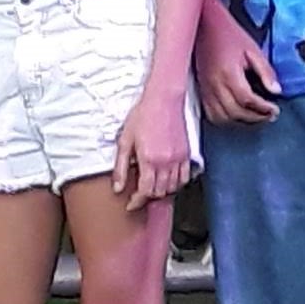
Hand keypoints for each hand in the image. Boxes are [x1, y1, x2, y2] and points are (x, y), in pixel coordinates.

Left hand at [116, 79, 195, 207]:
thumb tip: (118, 188)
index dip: (137, 202)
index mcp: (149, 160)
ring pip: (173, 187)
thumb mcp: (125, 140)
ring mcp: (178, 159)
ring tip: (152, 187)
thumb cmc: (142, 116)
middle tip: (139, 194)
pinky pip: (184, 178)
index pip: (145, 192)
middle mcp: (166, 162)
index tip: (131, 204)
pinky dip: (176, 184)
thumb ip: (121, 167)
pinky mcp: (186, 154)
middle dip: (148, 197)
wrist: (163, 99)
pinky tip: (167, 180)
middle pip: (160, 192)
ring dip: (162, 192)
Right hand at [196, 18, 279, 125]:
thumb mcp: (253, 50)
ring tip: (255, 116)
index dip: (263, 109)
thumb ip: (266, 71)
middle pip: (235, 112)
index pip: (247, 100)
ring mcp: (206, 89)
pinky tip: (236, 115)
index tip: (274, 110)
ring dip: (240, 121)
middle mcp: (215, 84)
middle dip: (255, 118)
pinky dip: (225, 119)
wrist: (206, 26)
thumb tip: (276, 90)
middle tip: (269, 115)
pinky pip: (211, 114)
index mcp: (228, 73)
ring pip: (222, 118)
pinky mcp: (202, 91)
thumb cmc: (229, 34)